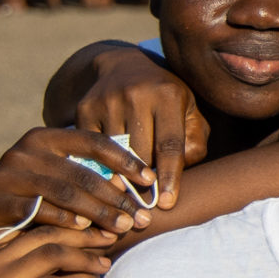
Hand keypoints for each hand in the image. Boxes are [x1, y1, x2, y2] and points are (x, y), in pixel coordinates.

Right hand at [0, 127, 154, 247]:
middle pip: (82, 173)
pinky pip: (39, 210)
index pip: (93, 142)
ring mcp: (8, 175)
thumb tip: (142, 183)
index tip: (150, 180)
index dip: (126, 161)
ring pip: (65, 192)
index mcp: (45, 137)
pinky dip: (66, 220)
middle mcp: (24, 151)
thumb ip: (90, 173)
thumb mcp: (60, 177)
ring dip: (98, 212)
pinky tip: (86, 229)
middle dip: (116, 197)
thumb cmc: (34, 196)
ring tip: (122, 227)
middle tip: (141, 217)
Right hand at [66, 46, 206, 206]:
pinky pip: (91, 148)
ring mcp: (108, 101)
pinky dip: (97, 166)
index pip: (170, 144)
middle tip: (143, 210)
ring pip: (114, 153)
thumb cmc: (165, 99)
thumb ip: (193, 141)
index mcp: (168, 96)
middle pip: (140, 152)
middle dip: (143, 183)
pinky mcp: (85, 108)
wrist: (123, 66)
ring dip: (119, 178)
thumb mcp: (188, 112)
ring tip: (122, 201)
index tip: (166, 204)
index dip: (169, 177)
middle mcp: (137, 95)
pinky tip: (101, 180)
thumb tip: (178, 171)